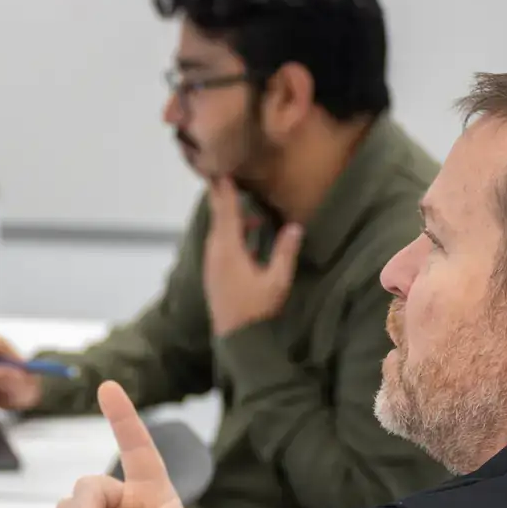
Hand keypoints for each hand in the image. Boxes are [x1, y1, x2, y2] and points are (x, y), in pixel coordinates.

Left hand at [202, 177, 302, 337]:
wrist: (236, 339)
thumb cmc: (257, 310)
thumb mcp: (277, 282)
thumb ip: (285, 252)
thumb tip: (295, 227)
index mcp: (228, 250)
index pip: (225, 211)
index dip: (225, 189)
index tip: (222, 168)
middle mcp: (215, 252)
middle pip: (218, 216)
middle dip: (223, 195)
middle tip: (226, 173)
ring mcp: (212, 263)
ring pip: (219, 230)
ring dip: (231, 215)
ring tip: (252, 210)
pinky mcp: (213, 272)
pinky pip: (220, 242)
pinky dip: (231, 231)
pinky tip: (249, 234)